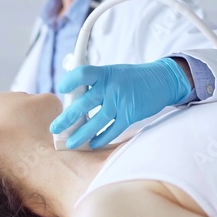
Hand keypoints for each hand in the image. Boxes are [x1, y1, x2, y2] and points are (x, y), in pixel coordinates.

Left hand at [49, 58, 191, 148]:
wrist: (161, 80)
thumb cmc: (130, 78)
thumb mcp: (111, 72)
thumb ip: (93, 83)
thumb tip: (71, 97)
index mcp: (103, 73)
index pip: (82, 73)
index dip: (70, 81)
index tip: (61, 89)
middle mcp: (111, 86)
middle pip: (84, 103)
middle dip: (67, 118)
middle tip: (55, 129)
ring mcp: (121, 101)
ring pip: (97, 121)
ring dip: (82, 134)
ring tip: (71, 143)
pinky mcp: (130, 114)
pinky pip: (113, 130)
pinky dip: (102, 138)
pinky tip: (92, 144)